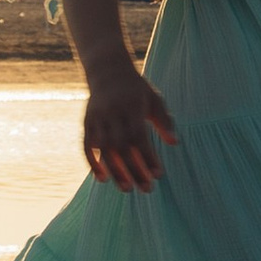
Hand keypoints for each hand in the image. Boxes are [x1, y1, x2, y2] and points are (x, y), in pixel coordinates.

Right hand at [83, 67, 178, 192]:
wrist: (107, 70)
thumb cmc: (136, 89)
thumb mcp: (154, 100)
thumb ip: (164, 121)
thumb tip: (175, 143)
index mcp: (132, 107)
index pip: (140, 138)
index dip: (148, 157)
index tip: (158, 174)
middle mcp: (113, 114)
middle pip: (122, 147)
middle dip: (134, 170)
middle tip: (146, 189)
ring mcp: (97, 118)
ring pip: (104, 149)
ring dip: (115, 171)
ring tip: (127, 189)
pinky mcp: (86, 122)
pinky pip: (86, 146)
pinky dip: (92, 163)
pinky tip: (102, 178)